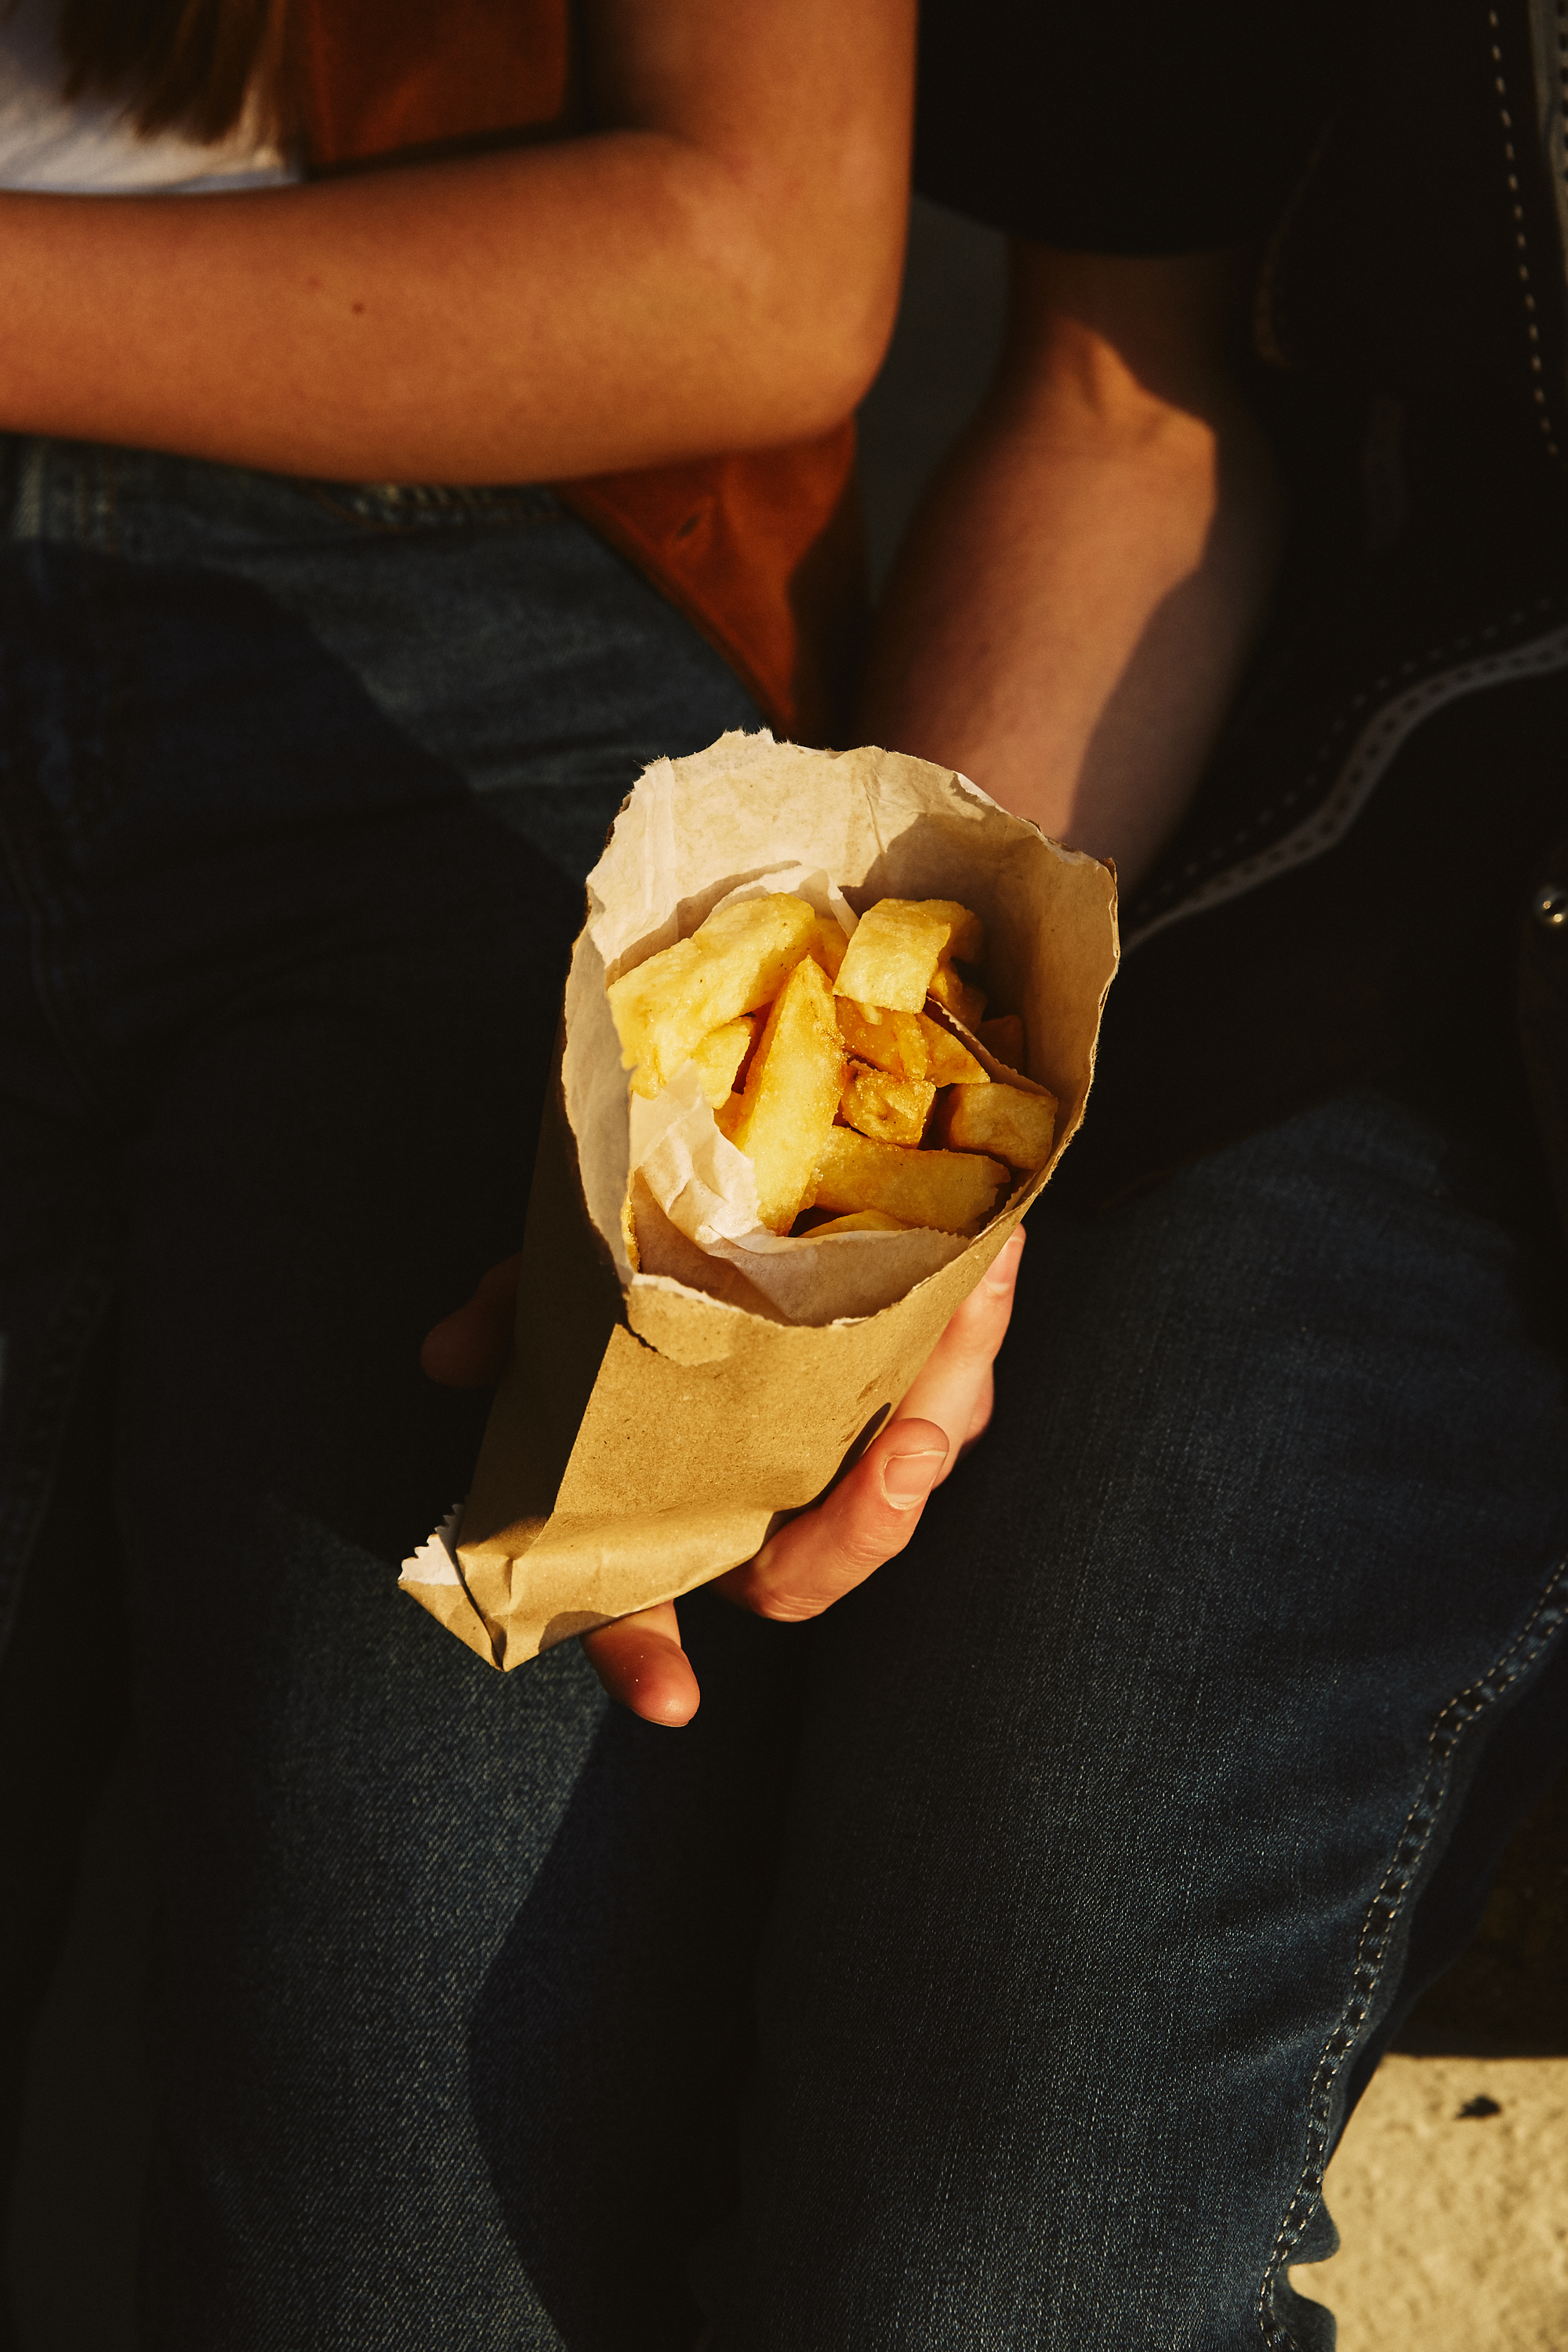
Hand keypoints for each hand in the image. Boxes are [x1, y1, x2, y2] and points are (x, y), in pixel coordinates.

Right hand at [421, 1227, 1025, 1724]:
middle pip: (815, 1569)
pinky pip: (950, 1396)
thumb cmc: (634, 1308)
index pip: (638, 1620)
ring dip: (944, 1406)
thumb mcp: (560, 1309)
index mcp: (666, 1527)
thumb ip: (512, 1326)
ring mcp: (844, 1471)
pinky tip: (994, 1256)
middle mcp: (762, 1521)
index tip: (670, 1700)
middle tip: (903, 1457)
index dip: (642, 1660)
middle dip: (862, 1528)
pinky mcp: (909, 1405)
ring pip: (903, 1481)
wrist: (735, 1248)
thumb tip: (447, 1350)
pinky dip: (970, 1329)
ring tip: (972, 1317)